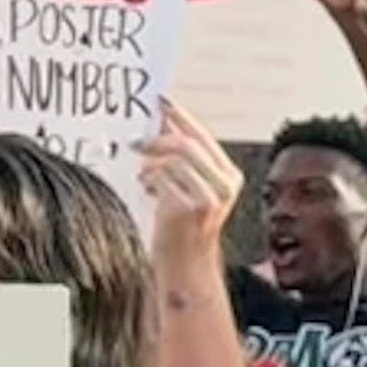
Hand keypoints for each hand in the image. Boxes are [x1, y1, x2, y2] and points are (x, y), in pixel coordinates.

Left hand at [137, 101, 240, 277]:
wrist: (186, 264)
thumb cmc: (183, 226)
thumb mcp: (190, 188)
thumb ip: (184, 161)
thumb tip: (163, 126)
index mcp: (229, 175)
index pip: (202, 136)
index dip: (180, 117)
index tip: (161, 102)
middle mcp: (225, 184)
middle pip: (186, 145)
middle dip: (157, 140)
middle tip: (136, 143)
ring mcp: (211, 196)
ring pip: (172, 161)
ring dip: (151, 166)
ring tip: (145, 177)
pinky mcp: (192, 207)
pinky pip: (163, 179)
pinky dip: (150, 180)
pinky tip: (148, 190)